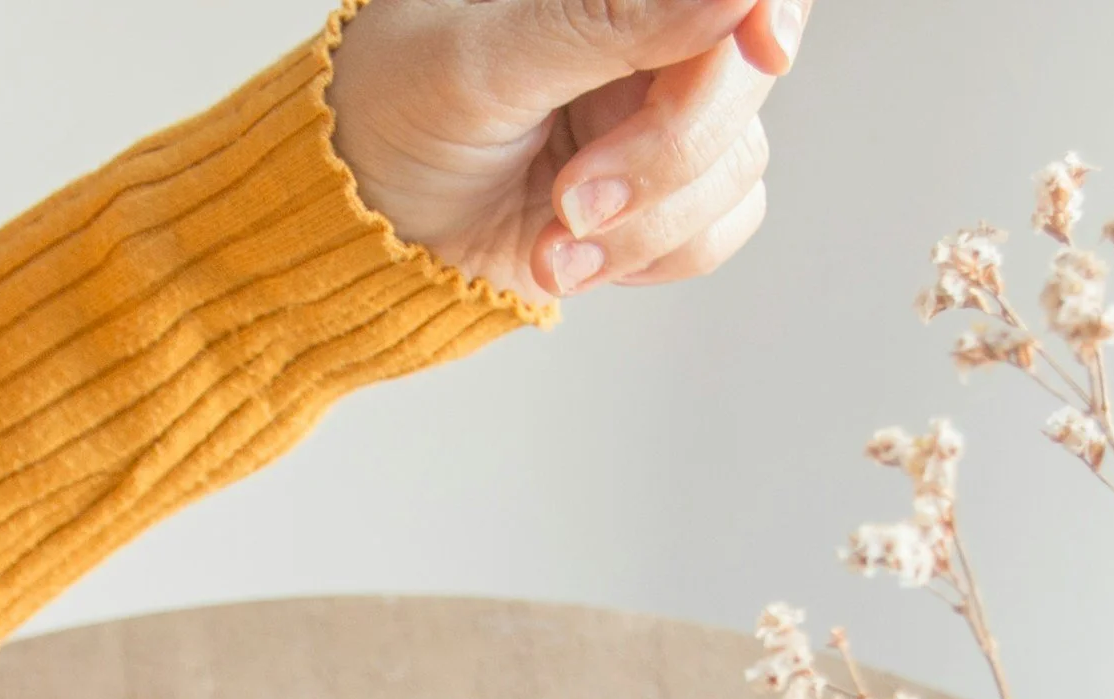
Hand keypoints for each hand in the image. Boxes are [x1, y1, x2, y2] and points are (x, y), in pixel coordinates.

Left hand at [326, 0, 807, 300]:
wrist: (348, 238)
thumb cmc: (386, 118)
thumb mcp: (482, 64)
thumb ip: (606, 17)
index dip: (766, 10)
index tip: (759, 49)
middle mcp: (644, 27)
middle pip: (746, 73)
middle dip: (668, 151)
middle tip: (573, 199)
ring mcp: (651, 113)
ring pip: (736, 163)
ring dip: (644, 222)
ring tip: (552, 240)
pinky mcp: (648, 198)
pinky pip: (714, 227)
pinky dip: (644, 256)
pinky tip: (562, 260)